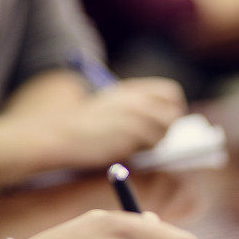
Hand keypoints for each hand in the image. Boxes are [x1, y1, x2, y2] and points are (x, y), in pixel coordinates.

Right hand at [56, 77, 185, 168]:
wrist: (63, 135)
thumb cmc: (84, 125)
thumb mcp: (110, 107)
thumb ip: (135, 108)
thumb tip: (167, 120)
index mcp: (131, 89)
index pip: (170, 92)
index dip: (172, 108)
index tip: (165, 120)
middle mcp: (137, 98)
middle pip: (174, 111)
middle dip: (170, 125)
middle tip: (156, 136)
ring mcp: (136, 114)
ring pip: (165, 130)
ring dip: (155, 140)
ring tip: (132, 143)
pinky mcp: (132, 132)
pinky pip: (152, 142)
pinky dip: (144, 149)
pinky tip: (125, 149)